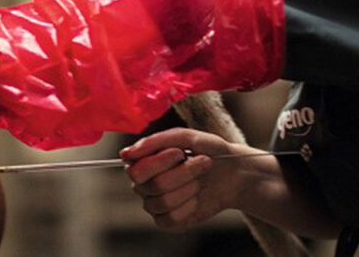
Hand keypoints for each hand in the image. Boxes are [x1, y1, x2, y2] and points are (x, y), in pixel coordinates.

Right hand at [120, 128, 248, 231]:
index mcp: (142, 160)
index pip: (135, 169)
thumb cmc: (208, 151)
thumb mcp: (186, 137)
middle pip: (153, 185)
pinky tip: (197, 197)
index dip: (159, 162)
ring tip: (200, 179)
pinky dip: (190, 206)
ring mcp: (154, 203)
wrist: (233, 172)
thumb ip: (156, 141)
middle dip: (184, 173)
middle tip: (202, 162)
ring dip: (190, 187)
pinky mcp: (167, 221)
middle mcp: (144, 183)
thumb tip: (125, 154)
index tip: (180, 153)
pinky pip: (170, 219)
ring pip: (163, 202)